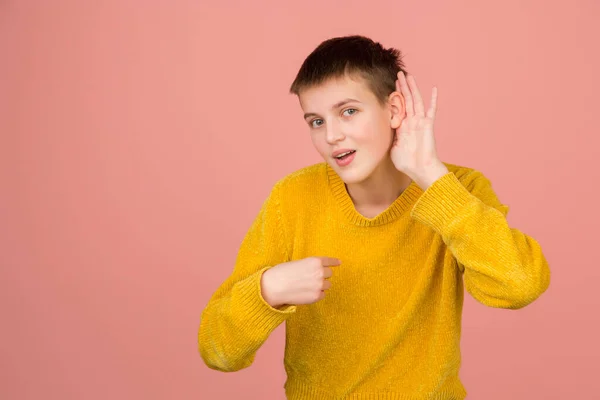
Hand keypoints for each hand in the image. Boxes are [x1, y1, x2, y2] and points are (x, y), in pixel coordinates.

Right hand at [260, 256, 340, 307]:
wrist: (274, 287)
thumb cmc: (282, 273)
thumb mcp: (298, 263)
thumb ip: (311, 266)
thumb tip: (318, 271)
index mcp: (315, 261)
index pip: (329, 261)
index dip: (334, 262)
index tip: (339, 262)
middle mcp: (320, 272)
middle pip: (329, 273)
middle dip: (322, 275)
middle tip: (310, 278)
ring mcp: (319, 285)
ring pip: (327, 285)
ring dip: (320, 285)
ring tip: (307, 286)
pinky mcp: (317, 296)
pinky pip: (322, 294)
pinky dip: (317, 294)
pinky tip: (306, 293)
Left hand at [391, 71, 447, 189]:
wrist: (420, 170)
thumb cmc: (407, 162)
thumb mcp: (392, 147)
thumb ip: (388, 137)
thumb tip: (379, 130)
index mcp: (402, 126)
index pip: (399, 106)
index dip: (395, 95)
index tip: (391, 84)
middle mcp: (412, 122)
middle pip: (407, 99)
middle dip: (402, 86)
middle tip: (399, 73)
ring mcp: (420, 122)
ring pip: (416, 100)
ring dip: (412, 88)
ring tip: (409, 75)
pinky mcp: (428, 125)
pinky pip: (431, 110)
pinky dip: (433, 99)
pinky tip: (434, 88)